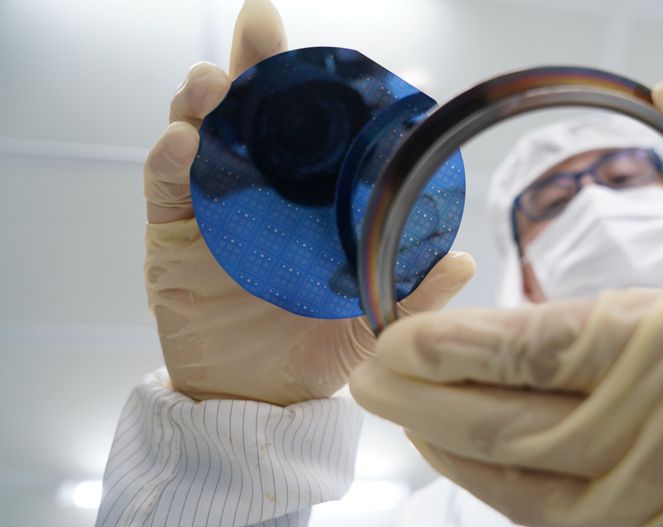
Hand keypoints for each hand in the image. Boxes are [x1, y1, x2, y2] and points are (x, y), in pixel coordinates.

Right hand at [143, 0, 474, 404]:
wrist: (256, 399)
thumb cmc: (314, 350)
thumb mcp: (369, 321)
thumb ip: (411, 292)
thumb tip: (463, 261)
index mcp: (307, 198)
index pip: (306, 127)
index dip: (309, 84)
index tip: (325, 52)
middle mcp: (258, 190)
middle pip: (249, 111)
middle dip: (250, 63)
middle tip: (260, 25)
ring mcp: (210, 208)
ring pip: (199, 133)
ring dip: (202, 100)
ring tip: (212, 83)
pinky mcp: (170, 237)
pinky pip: (163, 189)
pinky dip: (169, 161)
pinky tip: (183, 143)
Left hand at [350, 80, 662, 525]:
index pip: (532, 349)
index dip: (449, 347)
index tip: (395, 334)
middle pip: (502, 426)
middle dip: (421, 400)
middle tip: (370, 371)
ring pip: (518, 489)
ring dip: (448, 454)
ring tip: (405, 416)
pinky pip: (561, 526)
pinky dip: (504, 498)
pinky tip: (477, 468)